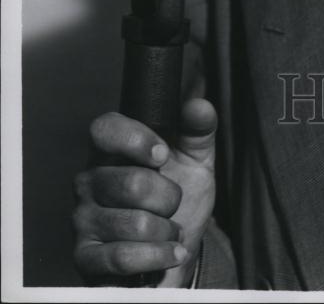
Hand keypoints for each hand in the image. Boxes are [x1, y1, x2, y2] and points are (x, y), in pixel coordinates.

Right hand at [73, 98, 216, 286]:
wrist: (175, 250)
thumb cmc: (181, 196)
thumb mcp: (195, 160)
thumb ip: (198, 130)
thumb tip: (199, 106)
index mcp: (111, 151)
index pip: (104, 129)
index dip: (135, 139)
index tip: (163, 154)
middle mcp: (89, 181)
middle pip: (132, 182)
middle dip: (169, 197)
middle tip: (173, 203)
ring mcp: (83, 219)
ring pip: (134, 223)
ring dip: (166, 231)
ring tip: (169, 231)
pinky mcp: (86, 257)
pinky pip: (123, 257)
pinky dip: (158, 256)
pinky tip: (170, 253)